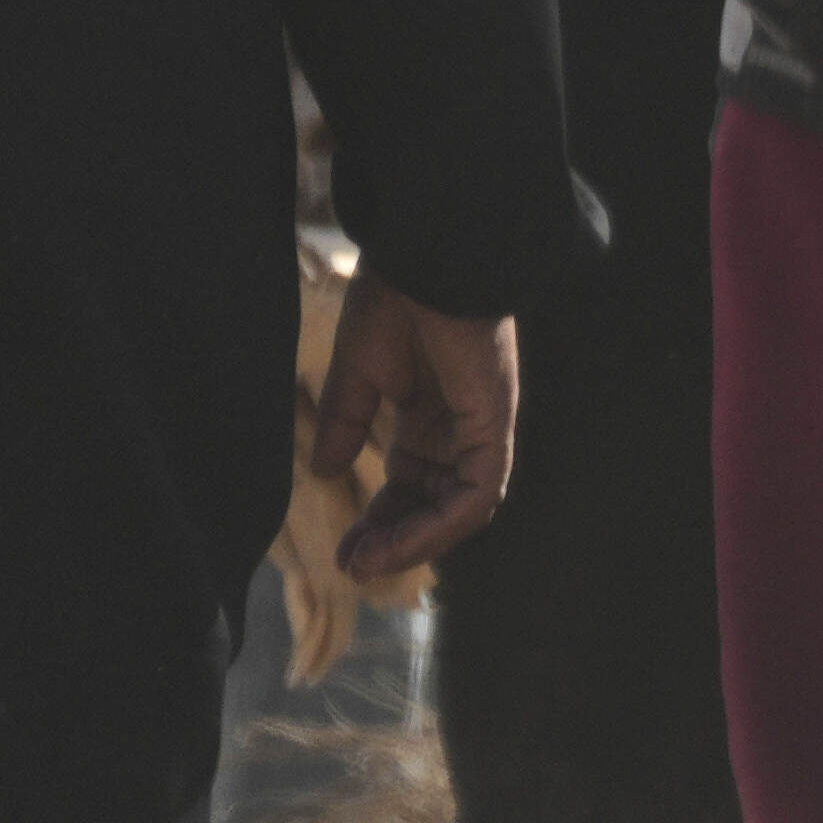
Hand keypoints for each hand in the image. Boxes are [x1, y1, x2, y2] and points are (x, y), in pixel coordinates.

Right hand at [306, 273, 519, 582]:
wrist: (427, 257)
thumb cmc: (396, 298)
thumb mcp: (359, 373)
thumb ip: (348, 422)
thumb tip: (327, 472)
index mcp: (431, 412)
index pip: (411, 484)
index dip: (380, 520)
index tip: (345, 550)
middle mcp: (460, 426)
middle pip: (434, 504)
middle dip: (393, 539)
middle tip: (352, 565)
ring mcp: (482, 427)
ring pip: (459, 510)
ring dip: (414, 543)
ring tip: (368, 562)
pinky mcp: (495, 425)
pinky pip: (479, 493)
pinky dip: (441, 525)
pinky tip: (400, 543)